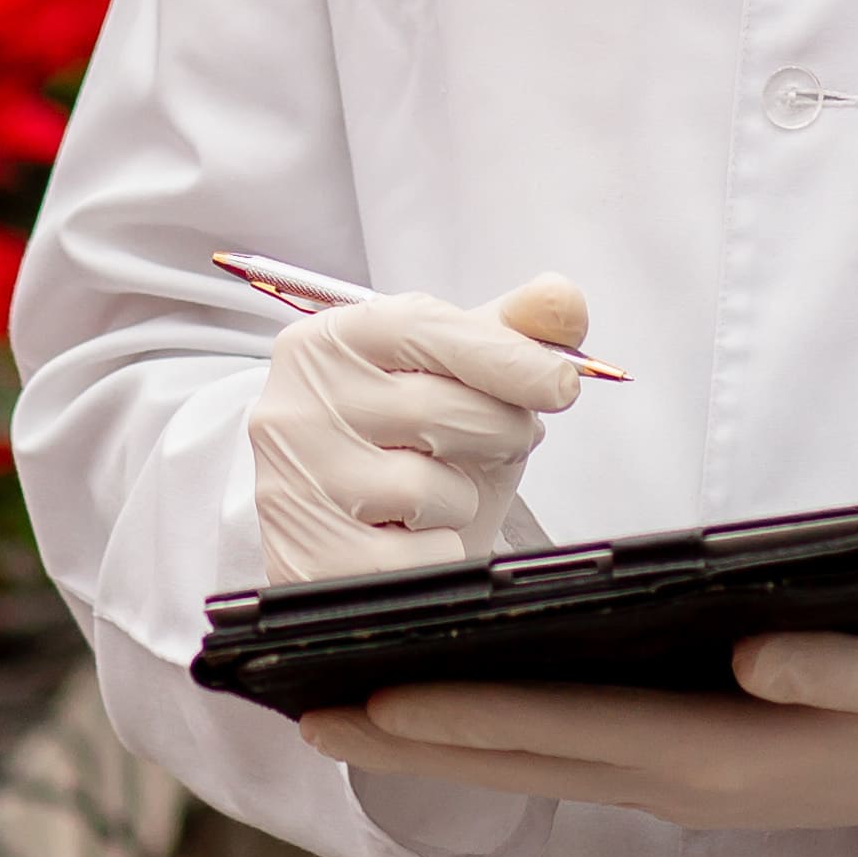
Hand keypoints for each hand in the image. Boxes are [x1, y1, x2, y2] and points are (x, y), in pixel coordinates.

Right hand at [248, 274, 595, 582]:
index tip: (560, 383)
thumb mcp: (452, 381)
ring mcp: (297, 486)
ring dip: (463, 500)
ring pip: (431, 489)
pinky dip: (441, 553)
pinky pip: (423, 556)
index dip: (504, 354)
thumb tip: (561, 297)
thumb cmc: (405, 448)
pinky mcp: (315, 559)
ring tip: (437, 497)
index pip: (421, 326)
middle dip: (501, 432)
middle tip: (500, 442)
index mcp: (325, 343)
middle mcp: (295, 407)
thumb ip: (508, 332)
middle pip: (440, 409)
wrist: (349, 541)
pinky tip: (412, 540)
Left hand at [299, 630, 857, 855]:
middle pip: (518, 757)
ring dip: (434, 738)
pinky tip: (442, 702)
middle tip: (300, 709)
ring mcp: (676, 780)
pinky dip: (491, 733)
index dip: (465, 714)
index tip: (372, 694)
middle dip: (408, 734)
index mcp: (721, 756)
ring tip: (338, 705)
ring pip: (529, 760)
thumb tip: (752, 657)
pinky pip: (564, 753)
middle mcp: (679, 780)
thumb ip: (841, 675)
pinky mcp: (683, 764)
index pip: (564, 733)